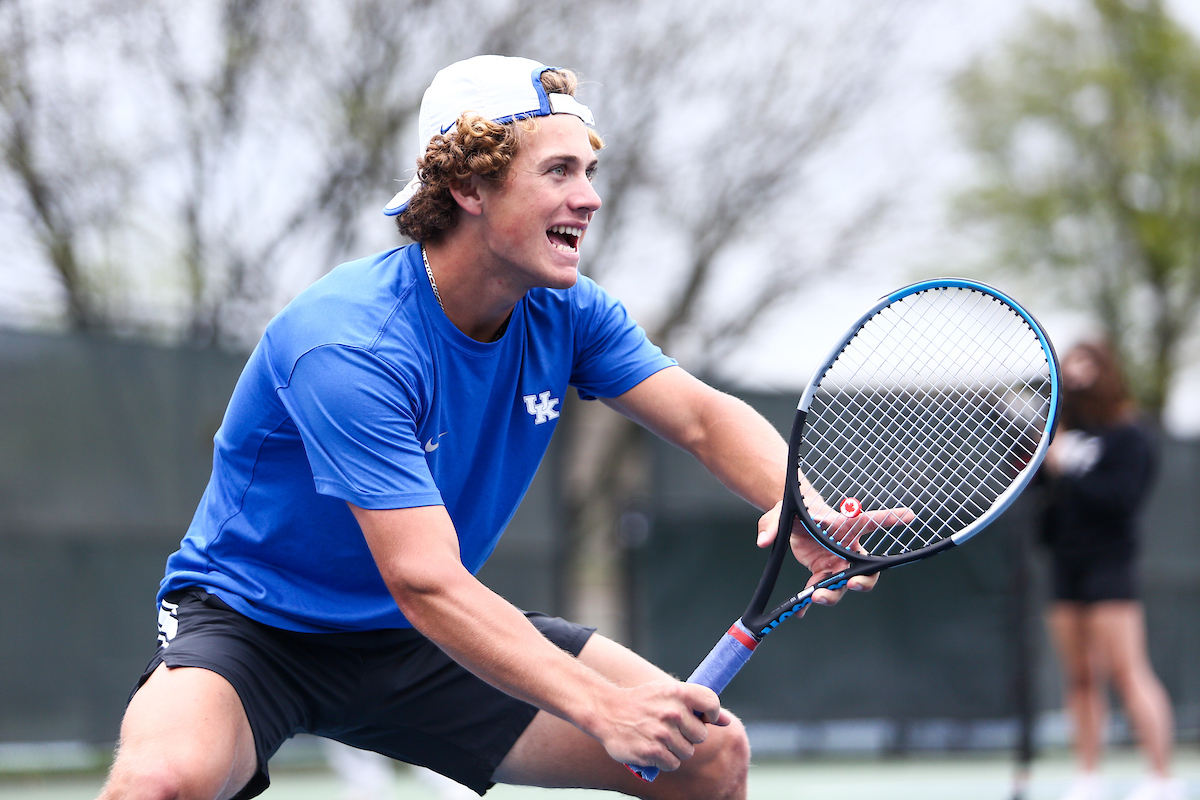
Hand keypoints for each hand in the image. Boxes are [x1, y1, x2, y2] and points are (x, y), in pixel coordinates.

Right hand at [595, 679, 729, 771]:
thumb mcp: (667, 694)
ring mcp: (661, 733)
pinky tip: (653, 749)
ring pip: (687, 752)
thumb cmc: (641, 703)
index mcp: (677, 692)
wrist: (606, 711)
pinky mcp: (651, 751)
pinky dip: (665, 760)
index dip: (712, 714)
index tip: (703, 717)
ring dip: (676, 750)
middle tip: (671, 729)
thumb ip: (697, 705)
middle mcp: (671, 712)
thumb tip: (726, 721)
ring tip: (659, 738)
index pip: (711, 703)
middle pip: (700, 735)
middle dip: (689, 736)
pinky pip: (673, 764)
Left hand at [756, 498, 913, 610]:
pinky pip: (820, 591)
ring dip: (832, 595)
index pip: (870, 520)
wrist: (790, 520)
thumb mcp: (779, 514)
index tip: (910, 515)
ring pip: (843, 585)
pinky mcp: (822, 573)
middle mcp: (845, 548)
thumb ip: (772, 525)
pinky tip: (799, 612)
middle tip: (851, 583)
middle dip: (862, 580)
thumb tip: (763, 540)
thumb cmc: (795, 511)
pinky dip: (809, 603)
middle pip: (865, 569)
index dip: (890, 518)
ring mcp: (835, 563)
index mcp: (843, 526)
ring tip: (816, 597)